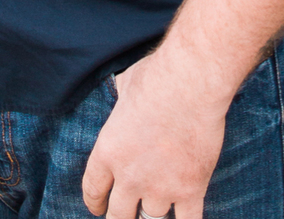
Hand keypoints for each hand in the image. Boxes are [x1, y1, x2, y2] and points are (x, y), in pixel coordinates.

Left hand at [81, 49, 227, 218]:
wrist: (189, 85)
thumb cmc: (155, 79)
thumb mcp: (123, 89)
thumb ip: (121, 102)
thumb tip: (123, 91)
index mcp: (108, 152)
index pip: (92, 189)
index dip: (94, 203)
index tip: (97, 208)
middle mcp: (129, 176)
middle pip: (118, 216)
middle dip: (120, 217)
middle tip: (123, 215)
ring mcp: (161, 186)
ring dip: (153, 214)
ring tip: (155, 210)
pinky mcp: (191, 190)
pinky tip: (184, 216)